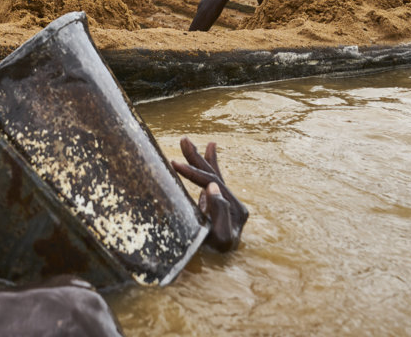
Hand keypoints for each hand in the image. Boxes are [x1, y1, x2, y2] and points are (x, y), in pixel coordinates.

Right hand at [172, 137, 248, 251]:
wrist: (222, 269)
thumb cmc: (219, 255)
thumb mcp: (221, 237)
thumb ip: (220, 211)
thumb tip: (212, 187)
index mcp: (236, 208)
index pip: (213, 184)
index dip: (194, 174)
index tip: (174, 165)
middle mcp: (233, 202)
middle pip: (213, 175)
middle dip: (196, 159)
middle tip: (183, 140)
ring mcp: (226, 203)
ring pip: (212, 175)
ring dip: (200, 158)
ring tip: (188, 141)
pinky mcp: (219, 205)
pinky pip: (215, 180)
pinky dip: (212, 163)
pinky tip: (211, 147)